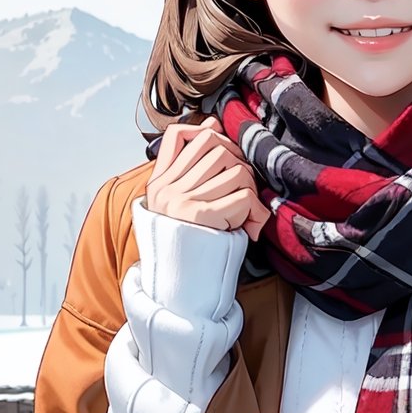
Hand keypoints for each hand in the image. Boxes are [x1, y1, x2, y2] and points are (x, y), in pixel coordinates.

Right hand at [146, 120, 270, 240]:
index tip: (226, 154)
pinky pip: (242, 196)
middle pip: (215, 148)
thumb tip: (212, 123)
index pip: (180, 134)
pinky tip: (249, 226)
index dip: (210, 135)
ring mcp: (180, 202)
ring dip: (249, 188)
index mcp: (157, 184)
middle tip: (244, 189)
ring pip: (234, 170)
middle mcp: (165, 190)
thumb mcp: (180, 202)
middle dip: (238, 163)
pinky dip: (254, 209)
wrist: (178, 289)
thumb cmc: (188, 243)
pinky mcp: (201, 218)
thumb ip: (190, 167)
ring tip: (246, 211)